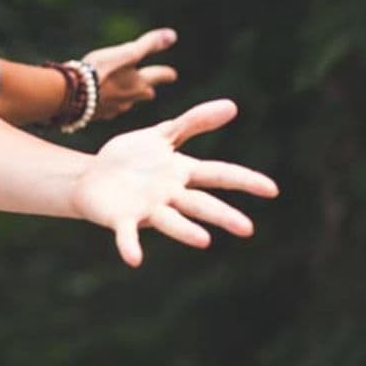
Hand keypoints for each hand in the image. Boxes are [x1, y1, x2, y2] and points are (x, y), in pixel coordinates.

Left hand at [67, 98, 278, 267]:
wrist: (92, 176)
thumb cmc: (132, 158)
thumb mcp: (163, 134)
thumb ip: (194, 122)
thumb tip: (232, 106)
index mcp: (182, 173)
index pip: (219, 174)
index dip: (245, 181)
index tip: (272, 189)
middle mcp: (170, 195)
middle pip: (200, 204)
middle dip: (223, 215)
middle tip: (247, 229)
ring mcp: (147, 209)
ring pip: (171, 221)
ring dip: (186, 231)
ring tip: (204, 241)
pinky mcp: (121, 219)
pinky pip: (127, 235)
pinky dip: (130, 246)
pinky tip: (135, 259)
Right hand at [81, 27, 178, 120]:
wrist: (72, 95)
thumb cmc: (100, 71)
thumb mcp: (127, 53)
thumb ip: (149, 45)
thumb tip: (172, 35)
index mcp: (139, 83)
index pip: (159, 76)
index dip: (166, 73)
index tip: (172, 74)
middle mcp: (130, 99)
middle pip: (144, 93)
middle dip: (147, 89)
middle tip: (150, 88)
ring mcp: (113, 109)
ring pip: (126, 103)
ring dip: (127, 97)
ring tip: (123, 92)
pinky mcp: (97, 116)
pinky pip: (107, 108)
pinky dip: (106, 102)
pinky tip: (100, 100)